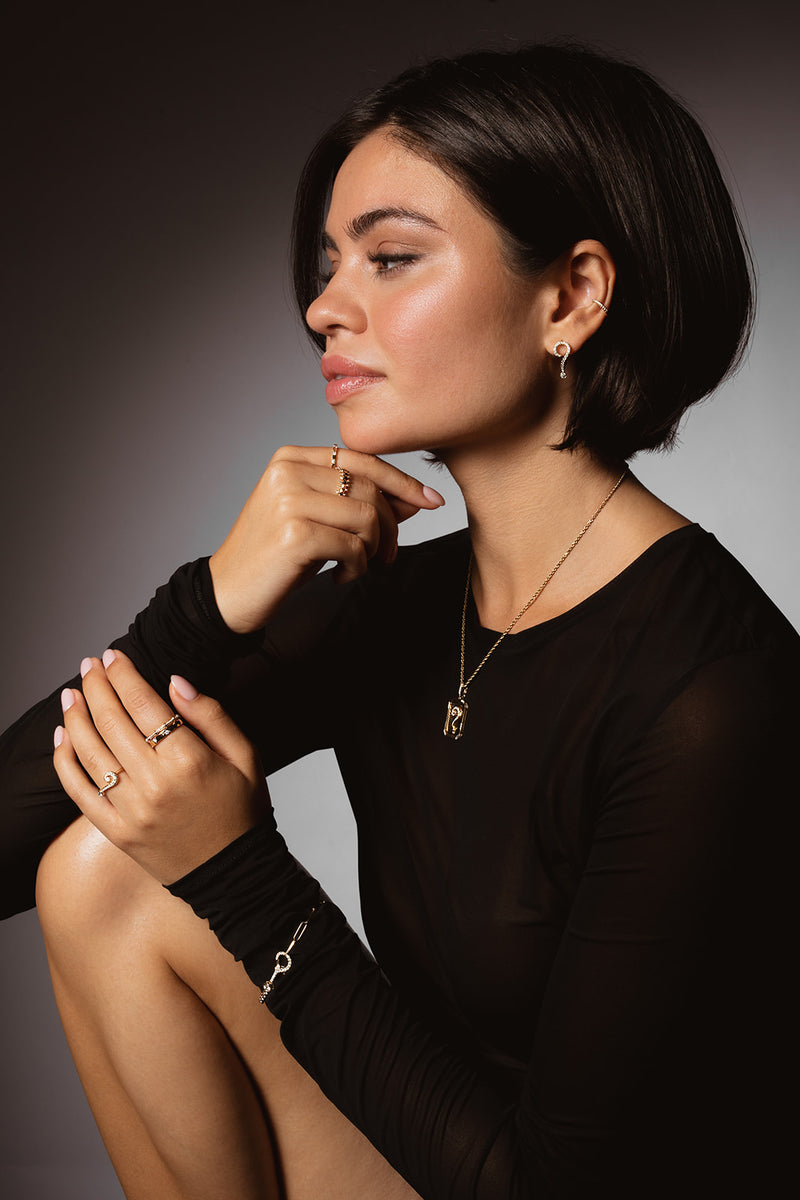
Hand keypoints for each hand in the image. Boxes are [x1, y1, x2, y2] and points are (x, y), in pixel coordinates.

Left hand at [53, 649, 268, 883]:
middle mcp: (155, 784)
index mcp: (189, 761)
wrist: (234, 873)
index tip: (112, 656)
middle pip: (111, 722)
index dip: (123, 675)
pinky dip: (65, 762)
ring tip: (71, 694)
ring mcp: (132, 811)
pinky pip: (80, 793)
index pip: (143, 704)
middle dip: (96, 687)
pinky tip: (62, 737)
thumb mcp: (246, 755)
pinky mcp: (117, 833)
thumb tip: (175, 682)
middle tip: (89, 666)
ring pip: (90, 753)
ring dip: (75, 717)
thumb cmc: (243, 809)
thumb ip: (211, 715)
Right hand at [209, 445, 444, 632]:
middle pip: (369, 489)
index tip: (432, 501)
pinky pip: (354, 546)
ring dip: (373, 550)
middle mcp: (288, 472)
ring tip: (356, 566)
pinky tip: (339, 576)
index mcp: (292, 458)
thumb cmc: (274, 557)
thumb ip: (358, 503)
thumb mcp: (318, 520)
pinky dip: (357, 567)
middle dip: (390, 526)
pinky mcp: (294, 534)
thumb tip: (414, 499)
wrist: (228, 593)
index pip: (363, 460)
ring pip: (367, 517)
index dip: (402, 481)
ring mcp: (289, 500)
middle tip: (386, 556)